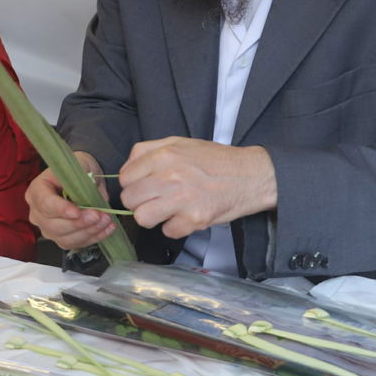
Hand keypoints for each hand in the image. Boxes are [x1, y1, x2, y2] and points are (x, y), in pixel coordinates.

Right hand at [25, 151, 115, 249]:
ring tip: (106, 219)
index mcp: (37, 189)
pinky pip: (76, 243)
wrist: (84, 178)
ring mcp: (47, 228)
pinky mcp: (61, 238)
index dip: (60, 209)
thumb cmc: (80, 169)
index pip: (44, 203)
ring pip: (65, 238)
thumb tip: (94, 202)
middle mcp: (37, 212)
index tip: (76, 212)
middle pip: (53, 225)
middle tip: (97, 215)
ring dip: (88, 231)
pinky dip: (94, 237)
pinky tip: (107, 228)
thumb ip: (85, 184)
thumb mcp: (82, 166)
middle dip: (78, 223)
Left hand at [118, 137, 276, 240]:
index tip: (143, 187)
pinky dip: (176, 227)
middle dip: (140, 202)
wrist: (251, 175)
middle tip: (155, 199)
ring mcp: (182, 199)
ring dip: (153, 217)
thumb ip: (147, 151)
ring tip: (167, 210)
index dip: (132, 185)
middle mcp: (170, 176)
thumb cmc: (215, 160)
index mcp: (163, 155)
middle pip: (129, 200)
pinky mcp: (194, 219)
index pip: (124, 178)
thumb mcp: (179, 143)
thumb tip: (126, 169)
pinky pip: (168, 232)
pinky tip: (186, 216)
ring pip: (142, 218)